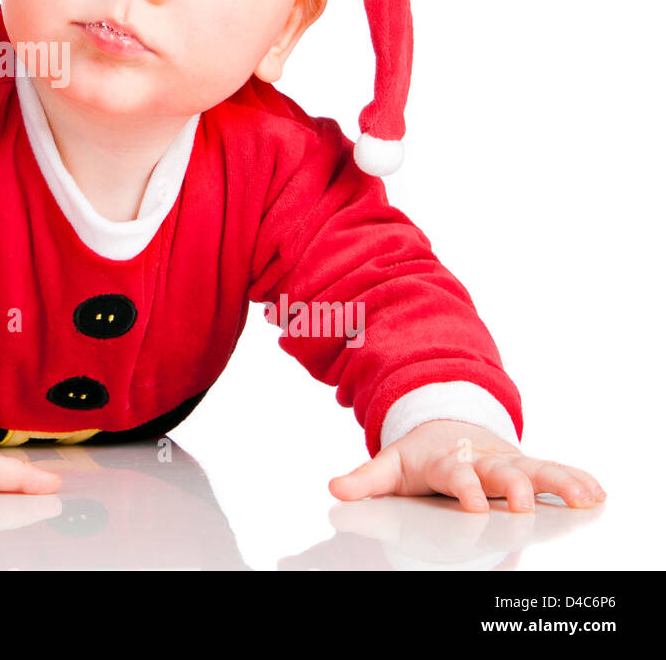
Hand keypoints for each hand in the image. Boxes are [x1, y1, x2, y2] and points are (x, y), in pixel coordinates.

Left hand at [328, 419, 606, 512]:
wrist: (445, 429)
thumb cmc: (420, 457)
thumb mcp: (390, 466)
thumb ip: (365, 481)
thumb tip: (335, 490)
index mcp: (448, 461)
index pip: (456, 475)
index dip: (464, 487)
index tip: (473, 502)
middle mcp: (482, 461)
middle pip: (501, 474)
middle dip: (513, 487)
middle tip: (524, 502)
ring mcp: (507, 464)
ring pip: (535, 471)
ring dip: (558, 483)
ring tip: (583, 498)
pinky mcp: (526, 469)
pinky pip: (554, 474)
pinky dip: (575, 481)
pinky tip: (596, 494)